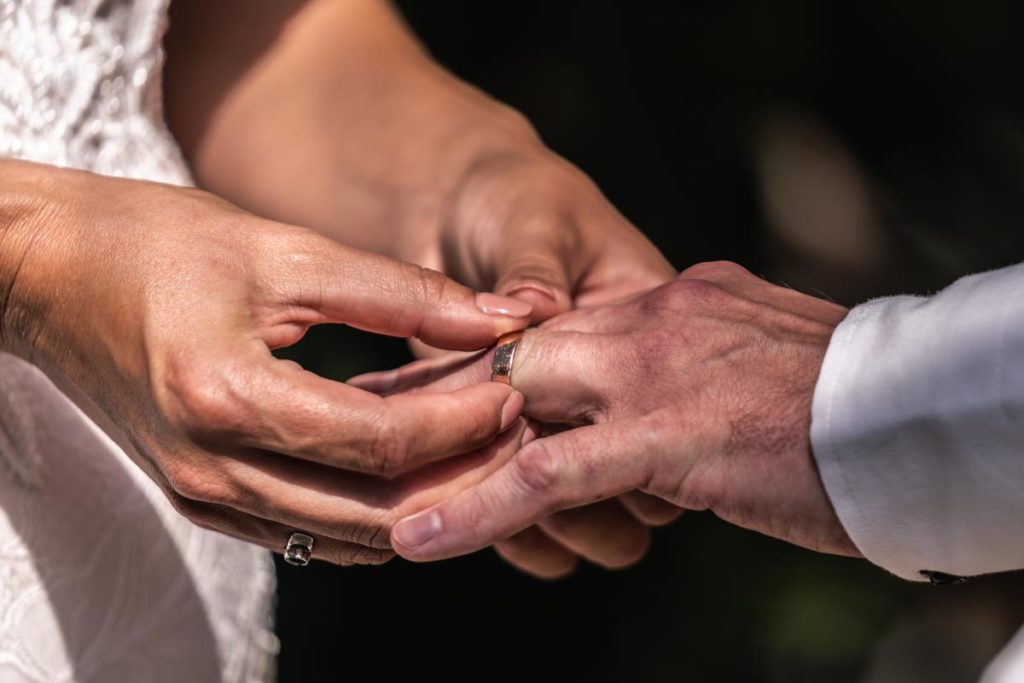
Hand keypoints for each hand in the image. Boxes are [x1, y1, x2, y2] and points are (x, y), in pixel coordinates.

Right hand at [0, 160, 532, 564]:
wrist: (49, 275)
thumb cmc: (156, 244)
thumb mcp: (283, 248)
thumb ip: (397, 292)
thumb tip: (495, 321)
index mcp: (227, 397)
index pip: (382, 442)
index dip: (463, 421)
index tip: (515, 387)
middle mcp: (213, 470)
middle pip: (377, 512)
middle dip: (465, 476)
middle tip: (521, 431)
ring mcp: (204, 498)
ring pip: (351, 537)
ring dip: (428, 502)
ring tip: (482, 450)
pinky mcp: (204, 501)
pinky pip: (312, 533)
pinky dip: (376, 510)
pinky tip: (416, 468)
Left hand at [358, 262, 858, 563]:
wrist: (915, 407)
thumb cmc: (842, 392)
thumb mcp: (753, 350)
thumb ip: (694, 352)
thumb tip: (671, 375)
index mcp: (667, 294)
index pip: (553, 326)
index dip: (487, 358)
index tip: (429, 378)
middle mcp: (647, 317)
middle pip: (516, 357)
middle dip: (444, 397)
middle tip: (371, 427)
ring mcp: (650, 373)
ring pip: (517, 411)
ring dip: (447, 455)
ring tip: (379, 489)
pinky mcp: (661, 436)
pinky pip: (546, 475)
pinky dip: (478, 508)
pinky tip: (419, 536)